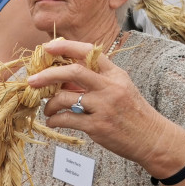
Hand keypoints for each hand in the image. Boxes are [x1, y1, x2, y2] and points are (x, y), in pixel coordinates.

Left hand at [27, 38, 176, 169]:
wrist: (152, 138)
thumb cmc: (133, 112)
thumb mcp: (120, 88)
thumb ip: (96, 80)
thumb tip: (62, 77)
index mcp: (115, 74)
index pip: (88, 52)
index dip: (65, 47)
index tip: (47, 47)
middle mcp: (109, 87)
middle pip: (72, 72)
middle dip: (47, 75)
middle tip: (31, 80)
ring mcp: (103, 107)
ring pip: (64, 98)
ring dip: (49, 104)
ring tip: (47, 109)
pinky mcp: (97, 126)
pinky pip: (66, 119)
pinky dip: (54, 120)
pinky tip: (53, 121)